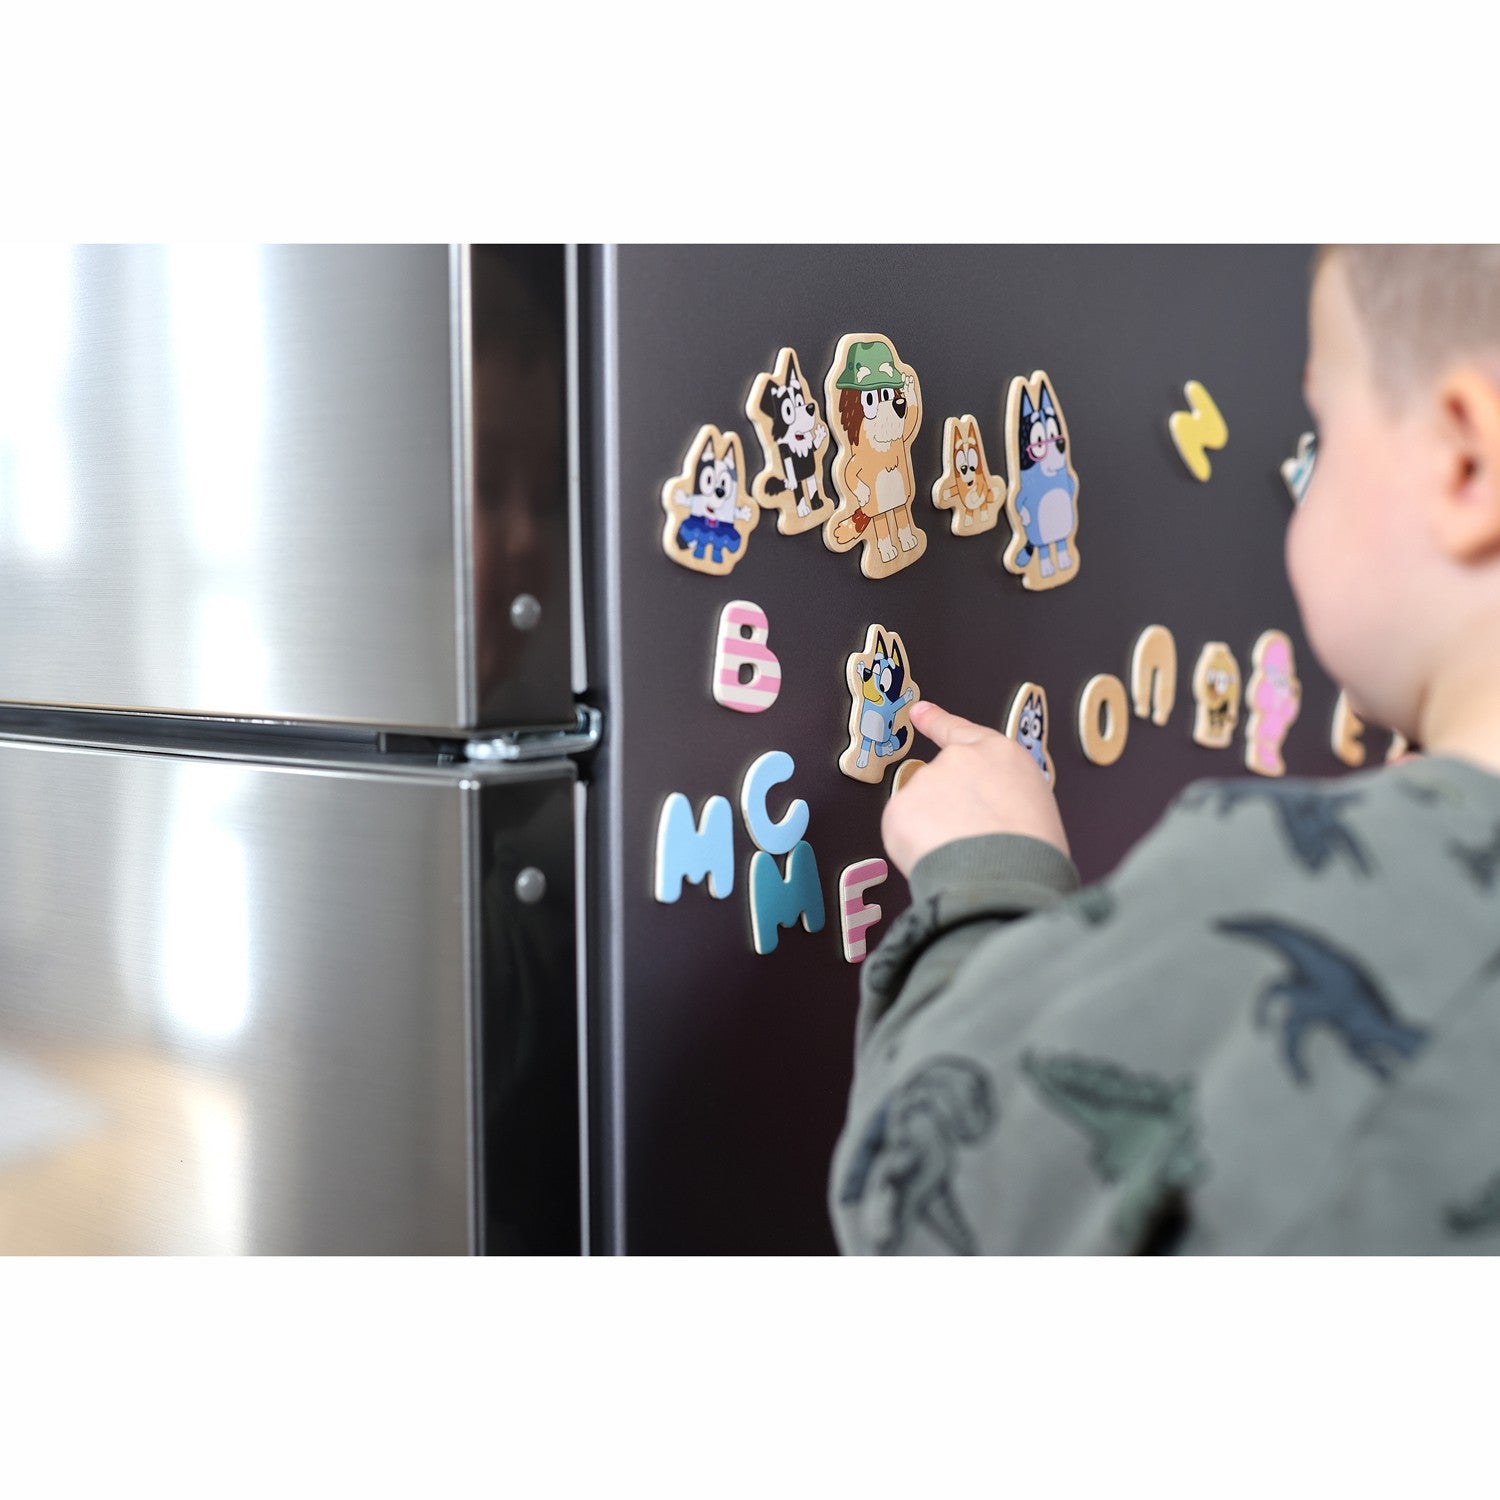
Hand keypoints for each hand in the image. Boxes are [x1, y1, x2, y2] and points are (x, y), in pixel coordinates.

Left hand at [881, 700, 1069, 876]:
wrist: (1005, 879)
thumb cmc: (1031, 855)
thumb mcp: (1034, 809)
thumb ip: (1001, 797)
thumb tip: (983, 817)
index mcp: (1002, 755)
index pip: (961, 731)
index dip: (936, 721)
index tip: (918, 711)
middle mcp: (961, 759)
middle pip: (940, 783)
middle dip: (945, 809)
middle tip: (969, 841)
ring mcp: (928, 780)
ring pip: (920, 811)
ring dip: (932, 832)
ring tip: (963, 854)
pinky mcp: (900, 807)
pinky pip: (902, 833)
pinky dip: (914, 849)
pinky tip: (939, 858)